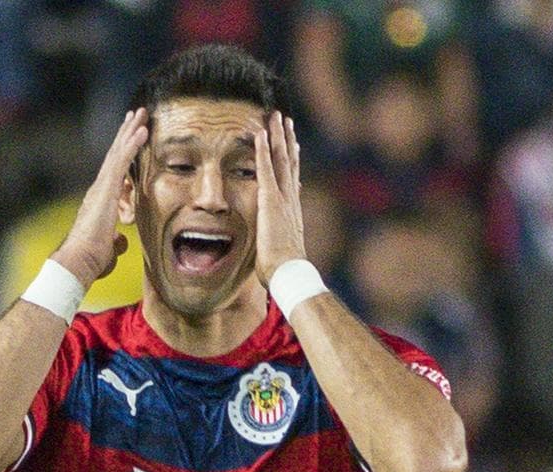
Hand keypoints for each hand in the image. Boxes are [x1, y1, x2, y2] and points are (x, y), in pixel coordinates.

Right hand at [52, 108, 148, 288]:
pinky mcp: (106, 189)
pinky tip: (142, 131)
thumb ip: (115, 242)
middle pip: (115, 155)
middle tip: (135, 114)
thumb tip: (120, 243)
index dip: (122, 153)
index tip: (130, 137)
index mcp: (100, 201)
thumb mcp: (109, 248)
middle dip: (126, 133)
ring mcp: (102, 187)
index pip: (115, 172)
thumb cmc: (91, 259)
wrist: (78, 261)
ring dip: (130, 131)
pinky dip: (132, 145)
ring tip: (141, 113)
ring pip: (118, 153)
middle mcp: (99, 189)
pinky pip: (121, 161)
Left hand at [253, 111, 305, 286]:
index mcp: (291, 210)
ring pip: (281, 160)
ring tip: (276, 117)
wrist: (288, 272)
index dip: (292, 160)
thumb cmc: (282, 269)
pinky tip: (260, 134)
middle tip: (286, 121)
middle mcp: (290, 199)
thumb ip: (279, 236)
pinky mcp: (270, 200)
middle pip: (290, 163)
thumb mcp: (281, 248)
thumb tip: (280, 237)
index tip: (293, 145)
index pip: (292, 179)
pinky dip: (263, 151)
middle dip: (287, 141)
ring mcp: (282, 198)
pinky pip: (265, 169)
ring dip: (278, 137)